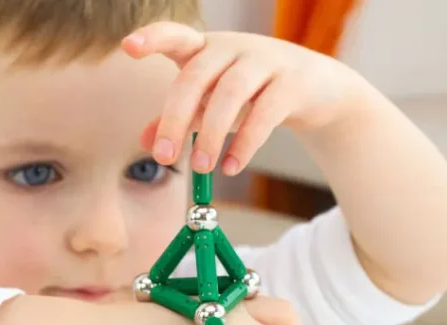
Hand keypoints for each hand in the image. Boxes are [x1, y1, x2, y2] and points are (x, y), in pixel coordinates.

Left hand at [122, 22, 366, 174]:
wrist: (316, 89)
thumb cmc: (253, 93)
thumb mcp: (212, 103)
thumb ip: (180, 117)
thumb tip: (144, 140)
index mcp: (207, 49)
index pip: (175, 36)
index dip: (153, 38)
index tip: (129, 48)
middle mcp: (233, 47)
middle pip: (195, 75)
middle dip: (175, 118)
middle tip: (165, 157)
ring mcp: (265, 60)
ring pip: (230, 93)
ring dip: (211, 135)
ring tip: (202, 167)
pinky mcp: (292, 83)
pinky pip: (264, 113)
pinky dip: (245, 143)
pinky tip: (232, 166)